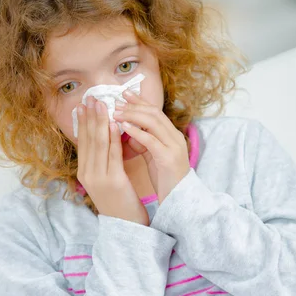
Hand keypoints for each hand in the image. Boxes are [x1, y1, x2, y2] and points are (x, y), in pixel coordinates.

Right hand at [76, 95, 149, 225]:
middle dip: (90, 116)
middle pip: (88, 139)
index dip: (83, 122)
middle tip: (92, 97)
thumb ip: (103, 161)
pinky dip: (112, 136)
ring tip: (102, 103)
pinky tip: (114, 123)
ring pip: (98, 143)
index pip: (82, 142)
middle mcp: (87, 174)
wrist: (125, 226)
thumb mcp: (107, 180)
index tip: (85, 104)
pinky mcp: (113, 180)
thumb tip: (103, 138)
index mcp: (84, 173)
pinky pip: (112, 154)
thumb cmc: (119, 202)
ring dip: (100, 121)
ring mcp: (98, 177)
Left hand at [113, 90, 190, 204]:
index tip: (124, 94)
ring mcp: (174, 147)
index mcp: (172, 136)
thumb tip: (130, 132)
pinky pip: (151, 140)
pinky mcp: (169, 158)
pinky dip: (137, 132)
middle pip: (154, 113)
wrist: (180, 200)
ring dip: (133, 115)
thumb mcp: (154, 157)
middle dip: (134, 105)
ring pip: (153, 122)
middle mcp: (175, 137)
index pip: (155, 112)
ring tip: (116, 113)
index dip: (140, 102)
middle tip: (116, 101)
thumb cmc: (166, 180)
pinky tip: (124, 128)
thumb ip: (144, 144)